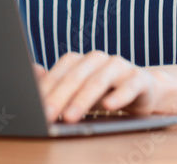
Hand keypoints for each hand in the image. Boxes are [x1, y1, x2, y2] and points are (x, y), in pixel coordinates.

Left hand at [35, 51, 162, 122]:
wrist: (144, 90)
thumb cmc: (106, 92)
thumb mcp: (79, 91)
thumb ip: (56, 83)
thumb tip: (32, 72)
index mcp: (81, 61)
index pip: (60, 73)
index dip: (47, 90)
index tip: (35, 108)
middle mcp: (99, 60)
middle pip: (76, 77)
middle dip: (60, 97)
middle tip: (48, 114)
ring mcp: (120, 67)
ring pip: (99, 81)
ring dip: (83, 100)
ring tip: (71, 116)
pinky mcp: (140, 78)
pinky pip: (129, 86)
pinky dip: (119, 96)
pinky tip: (110, 106)